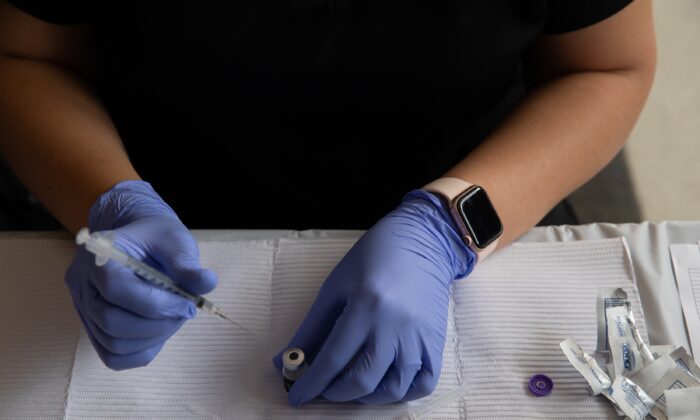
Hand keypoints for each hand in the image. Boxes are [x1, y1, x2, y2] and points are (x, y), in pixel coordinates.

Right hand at [65, 181, 216, 369]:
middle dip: (156, 324)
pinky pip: (113, 356)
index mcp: (98, 253)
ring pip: (112, 344)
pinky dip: (142, 351)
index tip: (188, 304)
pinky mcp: (93, 328)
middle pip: (110, 321)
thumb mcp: (175, 241)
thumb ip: (187, 264)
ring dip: (153, 339)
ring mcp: (83, 309)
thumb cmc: (157, 238)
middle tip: (184, 312)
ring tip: (174, 317)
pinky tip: (160, 331)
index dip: (157, 303)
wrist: (140, 243)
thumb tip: (208, 283)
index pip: (117, 289)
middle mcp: (82, 283)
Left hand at [273, 190, 475, 404]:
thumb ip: (310, 328)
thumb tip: (284, 360)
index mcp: (365, 306)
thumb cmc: (373, 259)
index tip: (296, 397)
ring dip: (367, 398)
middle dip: (335, 393)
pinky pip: (424, 383)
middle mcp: (394, 326)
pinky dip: (402, 393)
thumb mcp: (334, 287)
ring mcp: (419, 336)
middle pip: (362, 381)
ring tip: (352, 385)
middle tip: (323, 388)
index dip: (311, 383)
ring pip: (393, 389)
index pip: (333, 359)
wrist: (421, 241)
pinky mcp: (436, 341)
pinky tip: (385, 384)